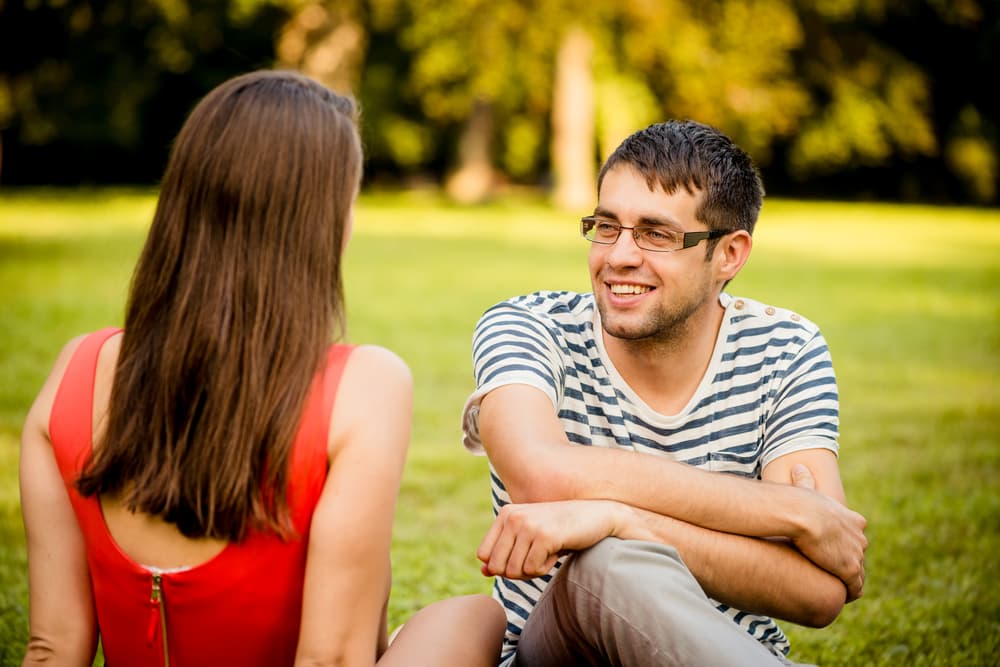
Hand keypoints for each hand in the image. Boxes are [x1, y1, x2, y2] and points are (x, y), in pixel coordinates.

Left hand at [477, 500, 622, 578]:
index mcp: (506, 514)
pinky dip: (545, 568)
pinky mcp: (544, 536)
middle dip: (517, 571)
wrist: (597, 516)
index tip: (523, 556)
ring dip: (533, 570)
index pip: (484, 555)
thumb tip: (484, 572)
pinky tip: (557, 550)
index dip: (502, 565)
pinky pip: (532, 570)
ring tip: (548, 551)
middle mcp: (513, 517)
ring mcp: (528, 525)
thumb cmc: (562, 529)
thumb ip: (505, 552)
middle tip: (537, 558)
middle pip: (497, 567)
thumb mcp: (530, 538)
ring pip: (514, 571)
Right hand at [789, 464, 867, 601]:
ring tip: (833, 587)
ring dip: (848, 581)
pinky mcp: (850, 570)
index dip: (843, 546)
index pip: (855, 537)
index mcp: (853, 520)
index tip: (831, 552)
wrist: (803, 515)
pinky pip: (855, 588)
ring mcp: (856, 555)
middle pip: (858, 556)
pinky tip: (838, 595)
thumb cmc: (801, 502)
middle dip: (847, 564)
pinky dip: (848, 593)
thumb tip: (799, 466)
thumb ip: (805, 481)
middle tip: (830, 571)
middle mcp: (860, 538)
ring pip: (858, 575)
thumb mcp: (807, 488)